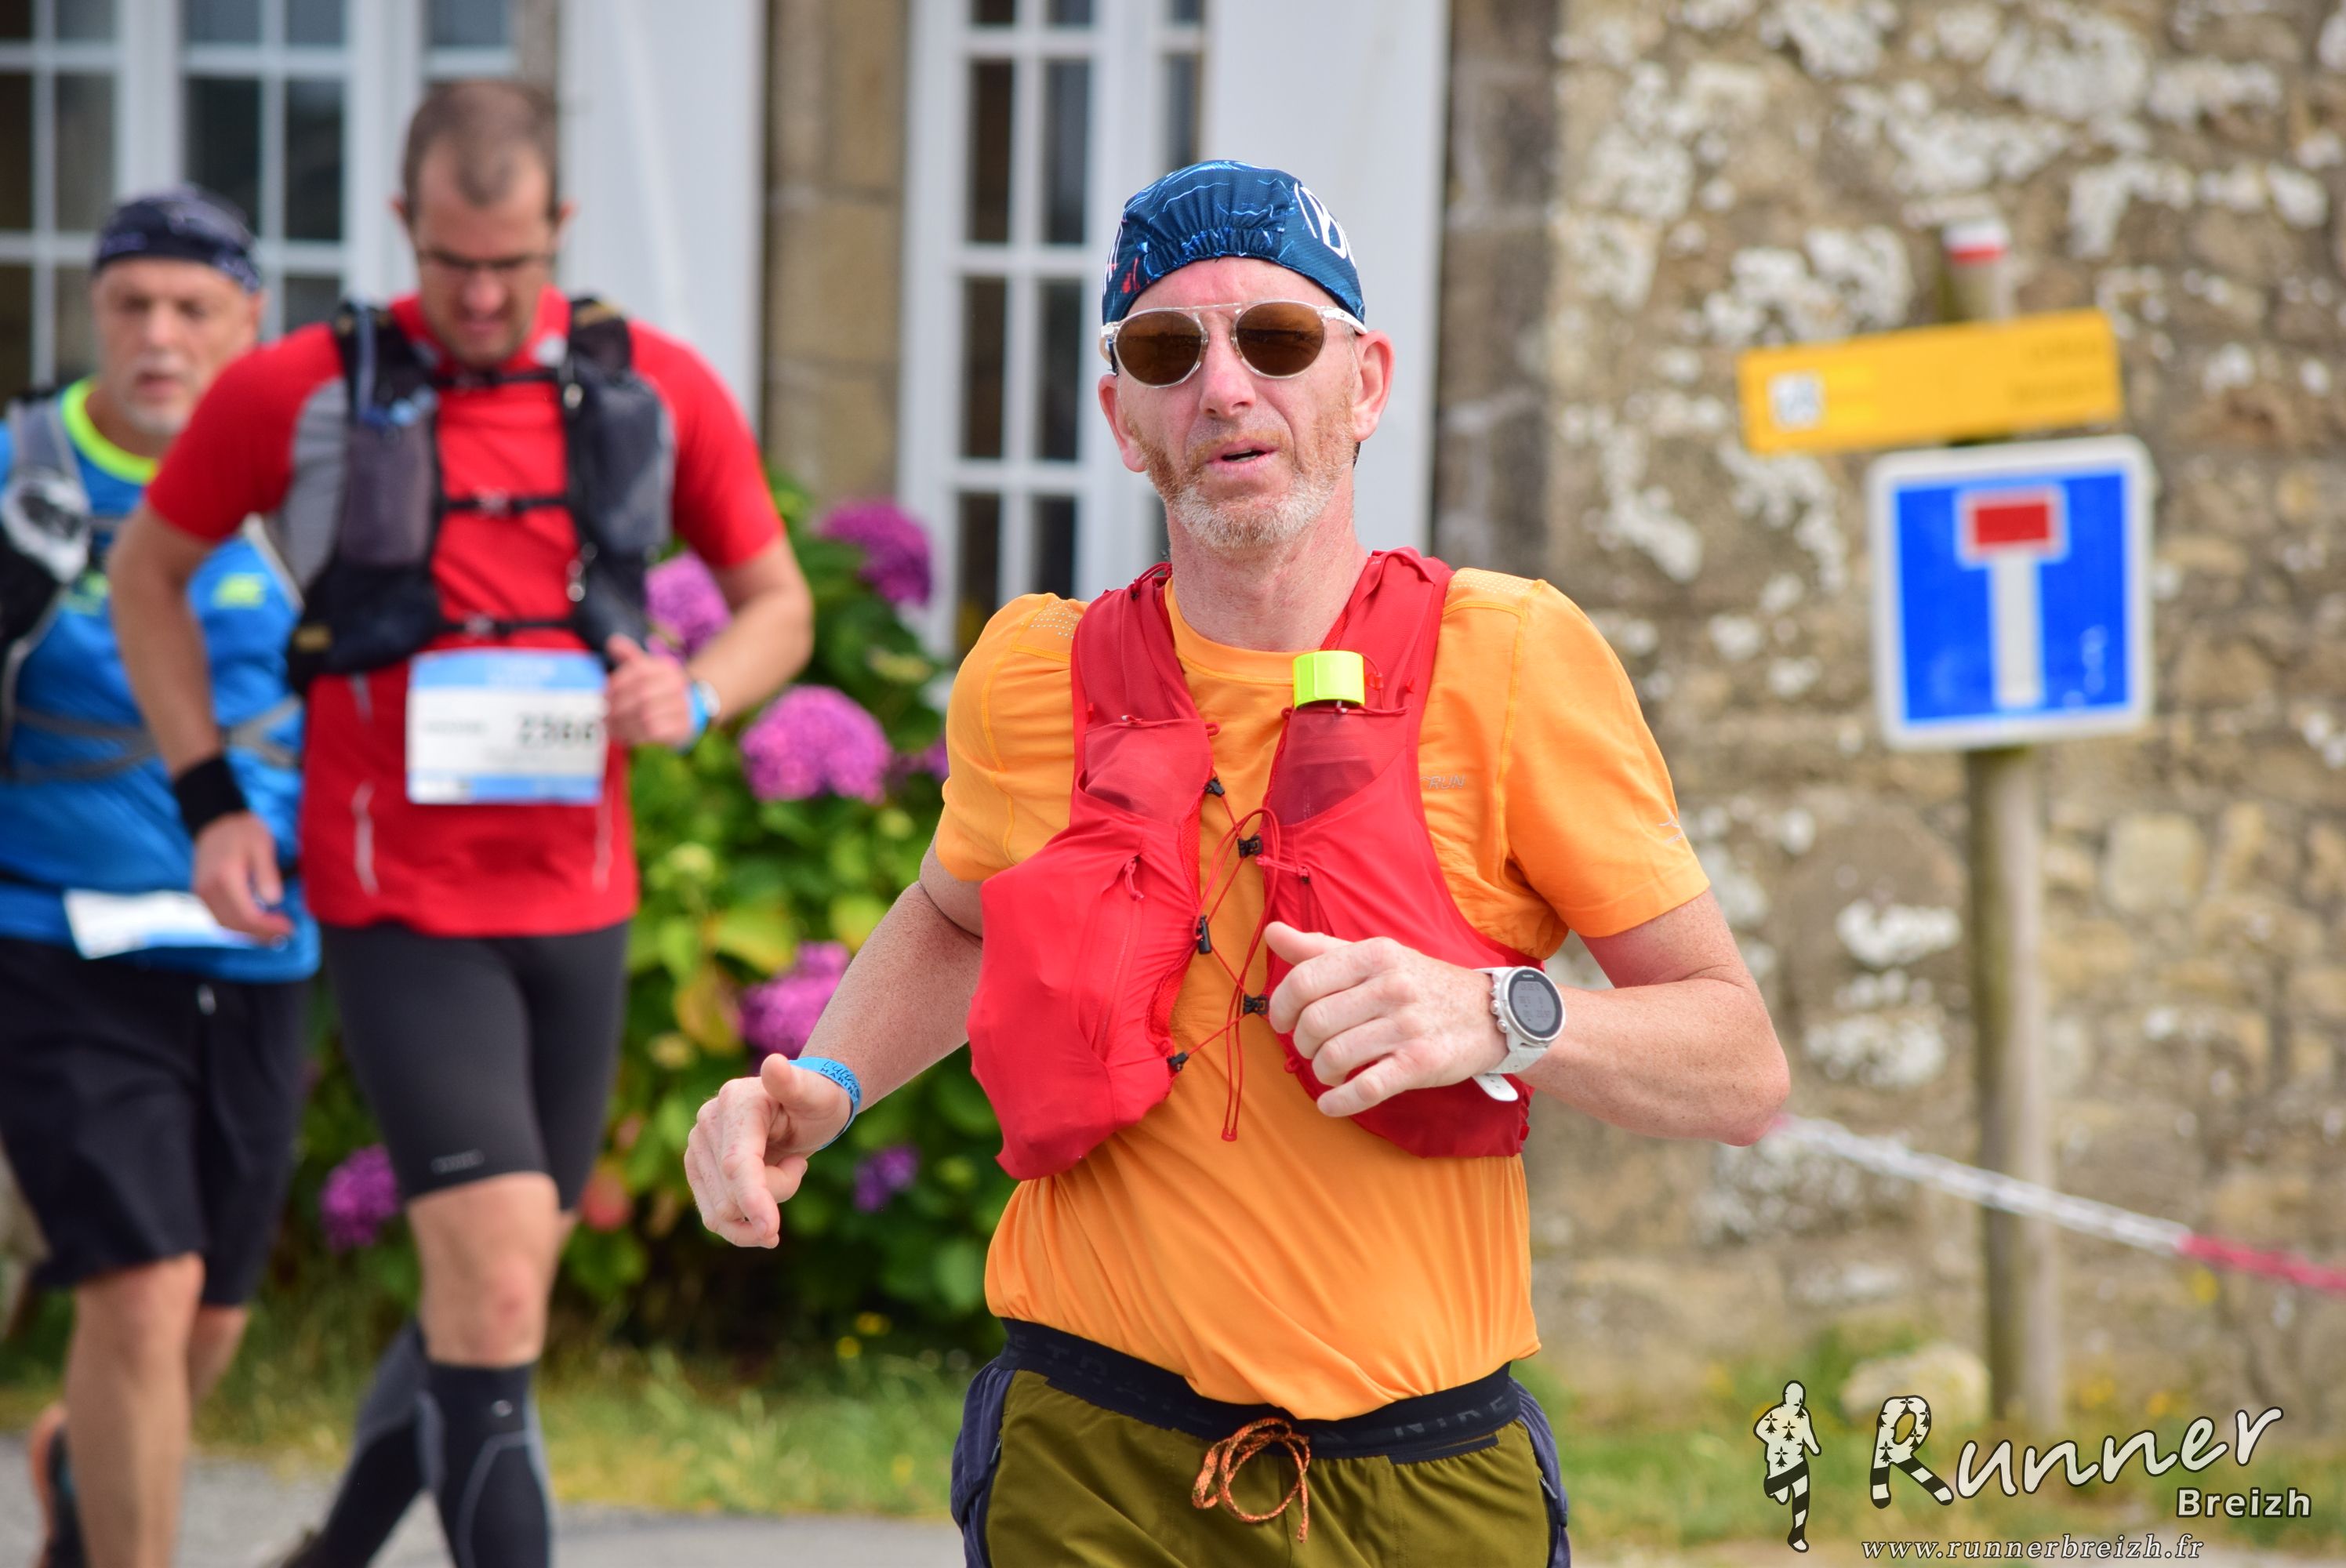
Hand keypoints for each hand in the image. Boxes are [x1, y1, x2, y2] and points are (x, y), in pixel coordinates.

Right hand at [192, 811, 293, 939]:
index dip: (269, 926)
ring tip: (274, 934)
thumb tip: (274, 901)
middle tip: (286, 934)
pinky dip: (238, 926)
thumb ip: (267, 873)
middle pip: (235, 924)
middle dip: (262, 934)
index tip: (290, 927)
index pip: (247, 915)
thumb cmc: (242, 831)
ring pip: (225, 925)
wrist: (214, 820)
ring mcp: (202, 893)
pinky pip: (219, 917)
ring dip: (250, 933)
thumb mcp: (262, 845)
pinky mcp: (202, 894)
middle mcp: (208, 890)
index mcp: (224, 878)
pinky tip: (256, 925)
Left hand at [603, 634, 697, 747]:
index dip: (617, 684)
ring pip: (646, 716)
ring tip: (610, 728)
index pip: (638, 672)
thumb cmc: (659, 688)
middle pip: (641, 695)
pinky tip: (625, 736)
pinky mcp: (683, 726)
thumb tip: (613, 642)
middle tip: (604, 716)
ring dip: (624, 724)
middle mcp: (677, 684)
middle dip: (618, 707)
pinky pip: (655, 732)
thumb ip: (629, 656)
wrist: (690, 709)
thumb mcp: (646, 669)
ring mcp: (683, 705)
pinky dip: (636, 734)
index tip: (604, 695)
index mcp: (666, 667)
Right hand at [685, 1053, 852, 1247]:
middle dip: (775, 1193)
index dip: (753, 1199)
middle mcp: (706, 1122)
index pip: (737, 1164)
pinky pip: (714, 1217)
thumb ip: (795, 1084)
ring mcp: (696, 1147)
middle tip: (798, 1163)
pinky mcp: (697, 1170)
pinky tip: (767, 1213)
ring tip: (785, 1170)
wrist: (803, 1109)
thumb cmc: (816, 1101)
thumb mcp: (817, 1094)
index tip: (771, 1232)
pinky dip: (745, 1225)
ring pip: (723, 1211)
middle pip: (733, 1193)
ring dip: (763, 1206)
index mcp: (735, 1102)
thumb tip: (774, 1064)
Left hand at [1263, 922, 1507, 1117]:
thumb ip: (1320, 949)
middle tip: (1311, 1049)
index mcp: (1375, 954)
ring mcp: (1407, 1026)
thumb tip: (1272, 933)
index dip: (1282, 1006)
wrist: (1491, 1013)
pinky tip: (1331, 1103)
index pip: (1305, 980)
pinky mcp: (1421, 1063)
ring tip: (1329, 1071)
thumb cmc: (1422, 984)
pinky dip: (1339, 1101)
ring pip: (1335, 1056)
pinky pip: (1366, 1088)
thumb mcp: (1376, 956)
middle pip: (1315, 1022)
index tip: (1283, 1022)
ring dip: (1321, 1072)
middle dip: (1303, 1043)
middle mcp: (1391, 986)